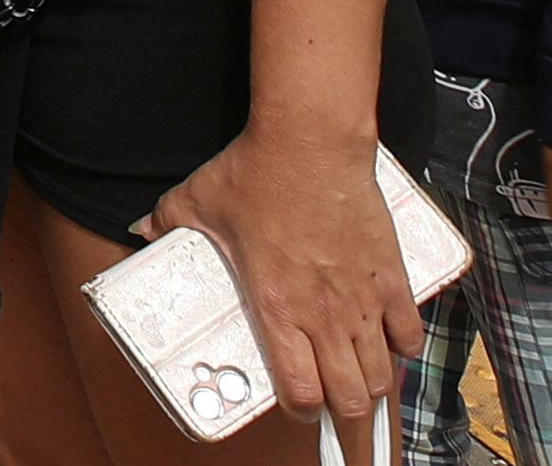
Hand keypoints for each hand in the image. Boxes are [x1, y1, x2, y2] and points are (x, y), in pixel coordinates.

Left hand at [145, 128, 420, 425]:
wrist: (310, 140)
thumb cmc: (253, 172)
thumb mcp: (196, 201)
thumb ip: (166, 223)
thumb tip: (141, 230)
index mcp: (276, 308)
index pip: (300, 392)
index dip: (300, 409)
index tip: (296, 403)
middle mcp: (324, 315)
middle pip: (349, 398)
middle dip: (342, 411)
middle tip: (332, 399)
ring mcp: (361, 298)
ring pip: (381, 374)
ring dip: (371, 384)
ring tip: (359, 376)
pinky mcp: (391, 275)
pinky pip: (409, 332)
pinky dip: (403, 346)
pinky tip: (389, 340)